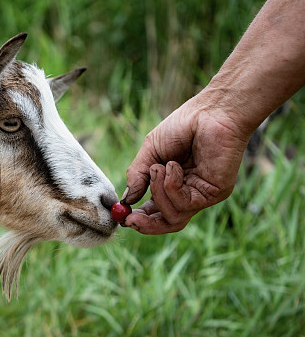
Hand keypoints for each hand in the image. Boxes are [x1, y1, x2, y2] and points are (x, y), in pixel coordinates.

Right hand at [122, 96, 251, 233]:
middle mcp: (189, 193)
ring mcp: (202, 195)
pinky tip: (173, 166)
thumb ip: (138, 175)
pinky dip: (171, 186)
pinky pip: (184, 203)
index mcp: (173, 185)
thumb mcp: (150, 151)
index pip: (156, 212)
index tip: (122, 215)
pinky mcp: (214, 193)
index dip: (139, 218)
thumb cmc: (184, 125)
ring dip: (158, 193)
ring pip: (173, 217)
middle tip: (130, 219)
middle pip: (168, 223)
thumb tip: (126, 200)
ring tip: (158, 168)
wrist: (213, 111)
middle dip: (146, 225)